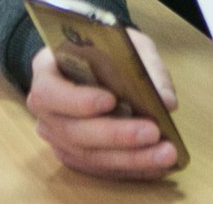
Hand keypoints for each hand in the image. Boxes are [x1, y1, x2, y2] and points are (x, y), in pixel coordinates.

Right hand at [27, 30, 180, 178]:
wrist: (91, 65)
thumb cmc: (104, 50)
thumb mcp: (124, 42)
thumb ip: (145, 65)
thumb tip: (166, 102)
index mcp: (46, 72)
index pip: (50, 92)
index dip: (78, 100)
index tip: (111, 100)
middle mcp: (45, 110)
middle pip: (74, 132)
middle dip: (116, 135)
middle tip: (153, 132)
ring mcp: (57, 137)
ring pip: (89, 157)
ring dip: (130, 158)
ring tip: (165, 154)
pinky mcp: (74, 157)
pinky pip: (99, 169)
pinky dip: (131, 169)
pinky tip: (157, 165)